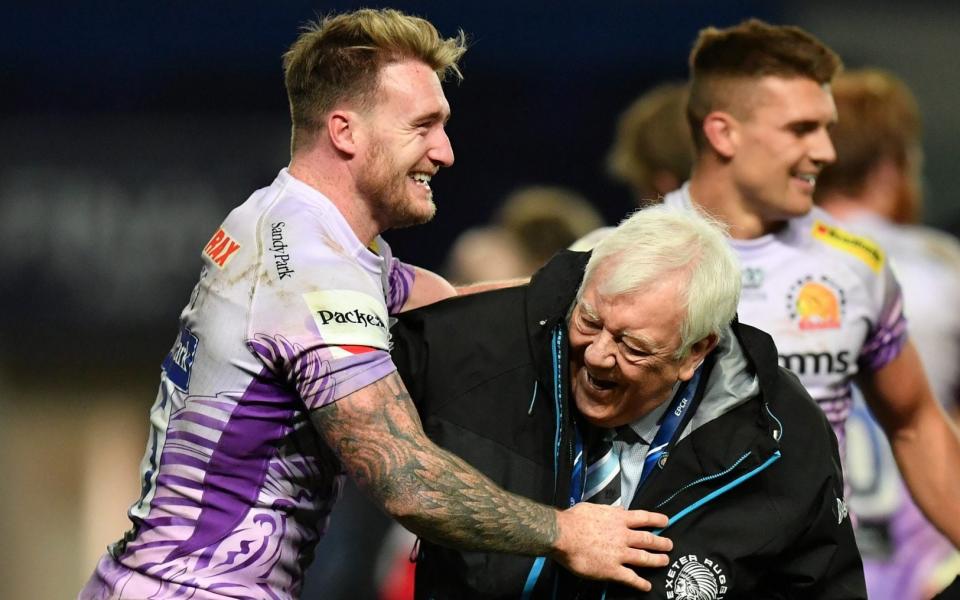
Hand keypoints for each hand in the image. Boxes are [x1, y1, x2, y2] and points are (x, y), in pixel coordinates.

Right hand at [549, 503, 671, 591]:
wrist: (563, 534)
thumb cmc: (574, 519)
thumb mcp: (593, 507)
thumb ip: (608, 511)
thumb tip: (617, 510)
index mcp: (618, 519)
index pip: (643, 518)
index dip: (656, 520)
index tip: (665, 522)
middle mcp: (623, 536)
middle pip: (648, 539)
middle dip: (661, 542)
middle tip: (669, 545)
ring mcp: (620, 554)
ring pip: (644, 558)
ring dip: (656, 560)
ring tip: (664, 561)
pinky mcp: (612, 569)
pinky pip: (630, 578)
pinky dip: (640, 582)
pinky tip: (646, 585)